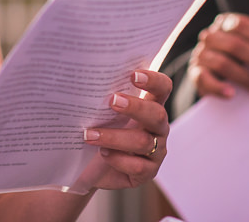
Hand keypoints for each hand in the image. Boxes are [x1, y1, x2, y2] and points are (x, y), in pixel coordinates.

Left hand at [81, 70, 171, 189]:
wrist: (90, 167)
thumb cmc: (100, 130)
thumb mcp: (103, 113)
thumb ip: (104, 98)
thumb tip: (86, 83)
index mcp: (150, 106)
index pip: (162, 88)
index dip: (153, 80)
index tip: (133, 75)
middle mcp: (157, 128)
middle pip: (157, 114)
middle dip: (135, 107)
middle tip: (112, 101)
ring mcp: (156, 151)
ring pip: (143, 142)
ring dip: (114, 137)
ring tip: (90, 135)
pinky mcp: (148, 172)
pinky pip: (138, 166)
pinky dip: (118, 159)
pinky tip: (103, 154)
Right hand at [188, 13, 248, 97]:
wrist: (219, 75)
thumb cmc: (244, 55)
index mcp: (226, 23)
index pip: (241, 25)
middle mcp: (211, 36)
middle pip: (234, 45)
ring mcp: (201, 54)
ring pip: (223, 63)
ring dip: (246, 78)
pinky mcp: (195, 73)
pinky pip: (204, 79)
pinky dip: (218, 87)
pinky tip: (231, 94)